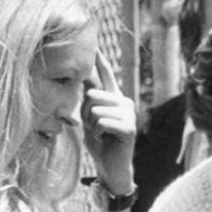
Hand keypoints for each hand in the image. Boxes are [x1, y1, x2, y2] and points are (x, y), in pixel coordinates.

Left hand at [82, 53, 136, 194]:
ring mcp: (129, 113)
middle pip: (93, 94)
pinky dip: (98, 133)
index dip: (99, 60)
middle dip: (86, 113)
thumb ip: (88, 100)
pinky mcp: (129, 126)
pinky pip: (102, 122)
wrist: (111, 167)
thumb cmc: (100, 143)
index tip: (95, 44)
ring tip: (101, 135)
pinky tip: (106, 140)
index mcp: (114, 98)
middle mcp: (124, 101)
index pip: (106, 74)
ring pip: (96, 109)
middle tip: (93, 128)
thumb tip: (82, 77)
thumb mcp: (89, 118)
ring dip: (92, 126)